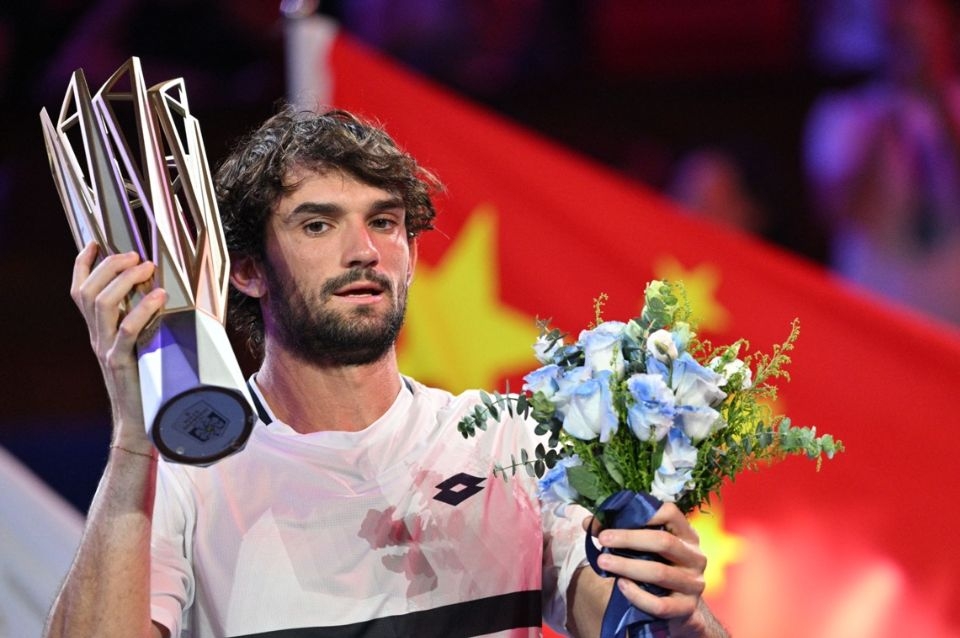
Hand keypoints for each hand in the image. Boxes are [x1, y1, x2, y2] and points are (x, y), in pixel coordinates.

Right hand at [71, 242, 166, 449]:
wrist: (142, 426)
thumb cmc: (150, 385)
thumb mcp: (143, 348)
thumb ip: (148, 324)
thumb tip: (170, 296)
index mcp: (99, 332)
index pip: (80, 291)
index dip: (83, 265)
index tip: (94, 243)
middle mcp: (97, 338)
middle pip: (88, 291)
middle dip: (109, 266)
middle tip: (135, 255)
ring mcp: (106, 351)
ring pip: (101, 305)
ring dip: (123, 281)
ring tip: (146, 268)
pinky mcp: (121, 365)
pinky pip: (126, 332)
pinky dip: (142, 310)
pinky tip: (159, 296)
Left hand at [585, 503, 716, 635]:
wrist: (676, 605)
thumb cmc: (656, 566)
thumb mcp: (644, 548)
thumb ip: (619, 532)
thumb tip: (588, 522)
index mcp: (686, 534)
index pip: (671, 513)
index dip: (646, 512)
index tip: (618, 516)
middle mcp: (695, 556)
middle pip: (663, 541)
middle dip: (629, 539)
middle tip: (603, 539)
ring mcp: (693, 583)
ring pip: (659, 572)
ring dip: (627, 566)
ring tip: (603, 562)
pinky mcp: (686, 607)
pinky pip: (660, 604)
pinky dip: (638, 595)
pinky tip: (621, 586)